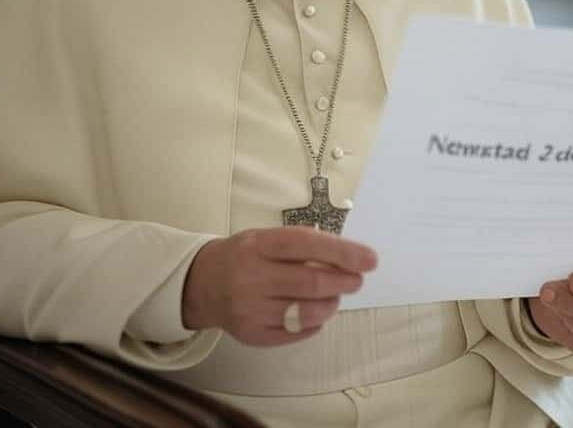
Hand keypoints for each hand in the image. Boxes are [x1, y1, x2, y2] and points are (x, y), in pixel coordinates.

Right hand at [181, 226, 376, 345]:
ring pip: (307, 311)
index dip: (342, 252)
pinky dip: (314, 323)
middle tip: (357, 280)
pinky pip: (296, 332)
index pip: (306, 245)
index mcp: (258, 245)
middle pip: (311, 282)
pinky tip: (313, 312)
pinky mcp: (252, 334)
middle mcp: (252, 276)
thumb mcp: (267, 238)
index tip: (370, 260)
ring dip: (331, 303)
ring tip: (333, 296)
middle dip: (344, 281)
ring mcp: (250, 309)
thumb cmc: (246, 256)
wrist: (202, 283)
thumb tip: (349, 257)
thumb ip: (303, 245)